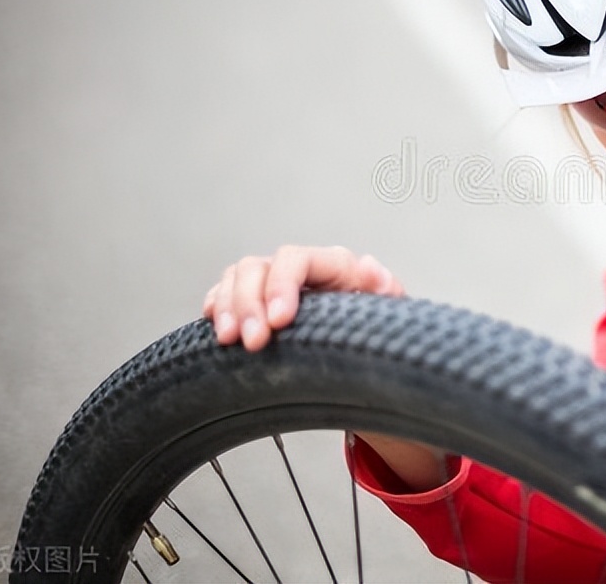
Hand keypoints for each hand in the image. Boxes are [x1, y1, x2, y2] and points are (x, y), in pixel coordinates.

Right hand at [203, 245, 403, 350]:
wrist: (368, 346)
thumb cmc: (377, 327)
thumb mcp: (388, 312)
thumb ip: (384, 291)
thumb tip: (374, 272)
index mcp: (333, 265)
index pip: (297, 259)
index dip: (282, 284)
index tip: (280, 321)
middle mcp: (298, 267)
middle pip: (257, 267)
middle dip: (250, 304)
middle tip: (254, 343)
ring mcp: (271, 281)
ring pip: (236, 277)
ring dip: (229, 308)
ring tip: (230, 341)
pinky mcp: (252, 301)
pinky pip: (223, 292)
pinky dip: (217, 307)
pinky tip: (217, 328)